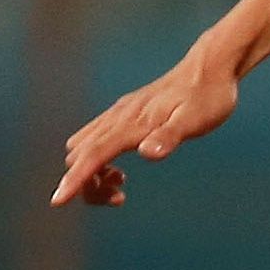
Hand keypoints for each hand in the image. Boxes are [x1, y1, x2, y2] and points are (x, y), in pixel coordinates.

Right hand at [51, 50, 241, 206]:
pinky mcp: (123, 114)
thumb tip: (147, 153)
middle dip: (87, 182)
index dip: (76, 179)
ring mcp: (118, 114)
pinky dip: (96, 161)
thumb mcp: (196, 121)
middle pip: (80, 155)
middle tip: (120, 196)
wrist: (211, 68)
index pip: (94, 154)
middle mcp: (118, 117)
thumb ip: (170, 136)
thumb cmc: (208, 97)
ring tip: (121, 184)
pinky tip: (120, 170)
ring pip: (82, 148)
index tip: (58, 201)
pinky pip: (93, 140)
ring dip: (91, 173)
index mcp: (132, 124)